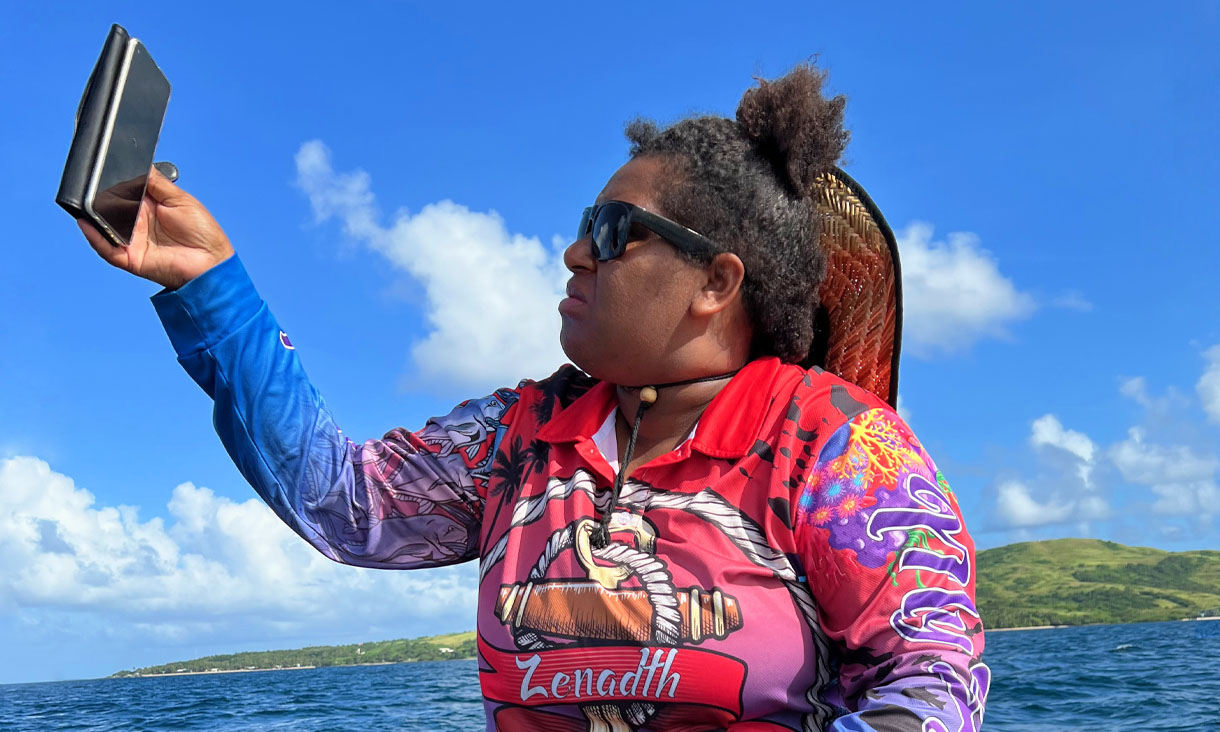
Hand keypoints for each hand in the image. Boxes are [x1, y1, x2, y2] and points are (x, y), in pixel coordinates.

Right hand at [79, 167, 235, 290]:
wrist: (212, 260)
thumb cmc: (202, 232)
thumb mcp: (179, 198)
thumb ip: (157, 183)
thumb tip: (140, 165)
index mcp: (148, 207)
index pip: (123, 192)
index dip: (112, 182)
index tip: (103, 167)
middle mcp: (136, 224)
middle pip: (109, 208)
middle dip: (100, 196)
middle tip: (94, 184)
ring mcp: (131, 241)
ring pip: (103, 226)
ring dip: (93, 214)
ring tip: (87, 200)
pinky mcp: (130, 258)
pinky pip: (106, 249)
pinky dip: (94, 237)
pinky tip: (86, 222)